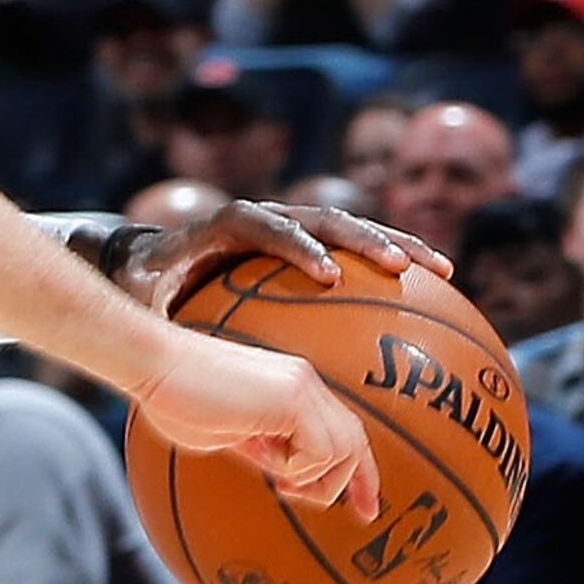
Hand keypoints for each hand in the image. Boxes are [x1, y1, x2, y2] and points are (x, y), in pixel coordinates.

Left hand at [119, 200, 448, 317]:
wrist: (151, 259)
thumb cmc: (148, 288)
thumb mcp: (144, 304)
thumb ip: (156, 323)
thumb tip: (170, 366)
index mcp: (223, 228)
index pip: (260, 225)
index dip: (295, 245)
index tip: (327, 274)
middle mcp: (263, 217)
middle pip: (319, 217)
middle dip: (361, 239)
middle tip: (397, 267)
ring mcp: (290, 226)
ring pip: (349, 226)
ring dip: (394, 243)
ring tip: (439, 270)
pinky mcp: (307, 242)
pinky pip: (355, 247)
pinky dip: (392, 259)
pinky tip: (434, 286)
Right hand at [130, 333, 382, 519]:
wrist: (153, 367)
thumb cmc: (175, 398)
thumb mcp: (230, 433)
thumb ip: (264, 447)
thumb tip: (285, 471)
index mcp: (292, 389)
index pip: (345, 430)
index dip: (361, 473)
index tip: (364, 509)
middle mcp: (305, 384)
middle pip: (356, 441)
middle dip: (355, 484)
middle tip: (320, 505)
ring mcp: (301, 388)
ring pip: (344, 450)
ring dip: (314, 479)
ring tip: (276, 479)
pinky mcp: (291, 399)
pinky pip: (321, 451)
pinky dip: (298, 468)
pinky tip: (267, 463)